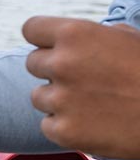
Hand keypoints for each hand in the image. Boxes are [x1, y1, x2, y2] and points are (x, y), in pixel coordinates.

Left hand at [23, 15, 139, 158]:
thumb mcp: (127, 39)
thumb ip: (91, 37)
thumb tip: (67, 40)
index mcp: (76, 34)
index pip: (31, 28)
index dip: (42, 39)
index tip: (51, 47)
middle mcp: (62, 65)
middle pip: (32, 63)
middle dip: (51, 69)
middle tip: (79, 78)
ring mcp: (60, 100)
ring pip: (38, 96)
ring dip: (56, 99)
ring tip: (90, 101)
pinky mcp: (62, 131)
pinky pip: (48, 124)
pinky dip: (64, 125)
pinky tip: (92, 122)